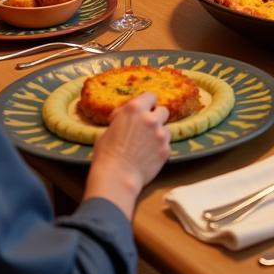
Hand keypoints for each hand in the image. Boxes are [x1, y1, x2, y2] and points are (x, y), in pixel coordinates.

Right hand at [86, 92, 171, 216]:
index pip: (151, 96)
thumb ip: (122, 119)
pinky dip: (160, 148)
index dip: (148, 102)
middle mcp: (151, 118)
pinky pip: (166, 144)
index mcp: (134, 109)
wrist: (117, 177)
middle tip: (147, 127)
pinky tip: (150, 156)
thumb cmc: (106, 155)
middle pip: (163, 110)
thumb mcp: (108, 130)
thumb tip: (124, 115)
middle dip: (156, 117)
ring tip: (148, 144)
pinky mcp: (166, 149)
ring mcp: (161, 134)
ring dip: (159, 133)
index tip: (145, 109)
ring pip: (166, 128)